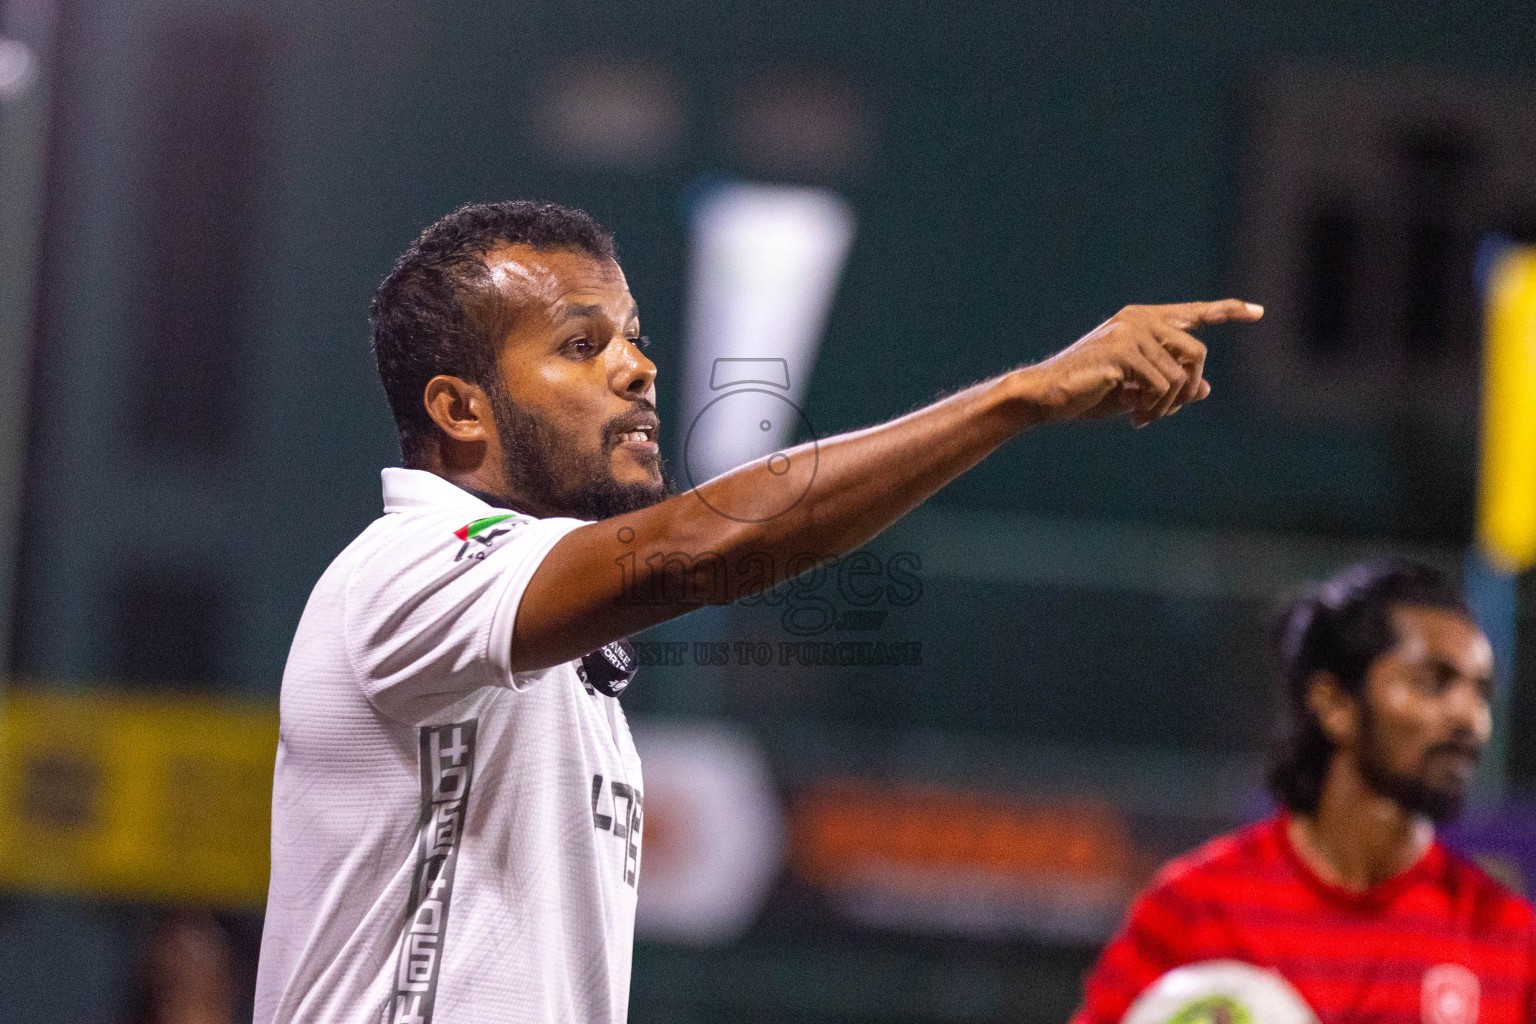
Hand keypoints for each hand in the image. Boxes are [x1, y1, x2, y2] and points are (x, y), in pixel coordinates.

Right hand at [1013, 299, 1262, 427]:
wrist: (1046, 396)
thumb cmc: (1088, 393)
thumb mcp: (1136, 391)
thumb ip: (1169, 385)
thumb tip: (1205, 390)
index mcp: (1142, 321)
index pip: (1192, 313)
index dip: (1226, 311)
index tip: (1258, 311)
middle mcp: (1139, 319)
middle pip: (1196, 353)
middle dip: (1189, 389)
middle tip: (1167, 412)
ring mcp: (1131, 332)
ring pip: (1181, 375)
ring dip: (1168, 405)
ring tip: (1145, 417)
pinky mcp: (1124, 351)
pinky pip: (1163, 385)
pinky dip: (1155, 408)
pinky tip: (1135, 417)